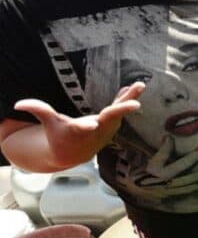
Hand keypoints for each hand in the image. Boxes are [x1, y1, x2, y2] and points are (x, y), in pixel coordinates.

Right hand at [15, 83, 144, 167]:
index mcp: (78, 131)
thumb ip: (38, 111)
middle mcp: (97, 129)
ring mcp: (108, 126)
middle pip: (110, 118)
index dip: (86, 127)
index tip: (91, 124)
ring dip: (130, 99)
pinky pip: (121, 109)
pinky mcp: (113, 122)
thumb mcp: (49, 124)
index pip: (82, 129)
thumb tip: (18, 104)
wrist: (74, 152)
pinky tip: (133, 87)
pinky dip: (126, 98)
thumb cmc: (60, 135)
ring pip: (120, 112)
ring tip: (140, 85)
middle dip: (122, 110)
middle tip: (136, 104)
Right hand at [121, 135, 197, 195]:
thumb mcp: (130, 154)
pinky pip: (184, 191)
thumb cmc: (125, 167)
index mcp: (148, 171)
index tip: (167, 136)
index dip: (166, 146)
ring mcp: (164, 190)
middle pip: (179, 170)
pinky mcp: (167, 195)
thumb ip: (145, 145)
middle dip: (193, 158)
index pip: (161, 157)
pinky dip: (196, 186)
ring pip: (187, 181)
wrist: (122, 187)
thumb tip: (162, 133)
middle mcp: (158, 182)